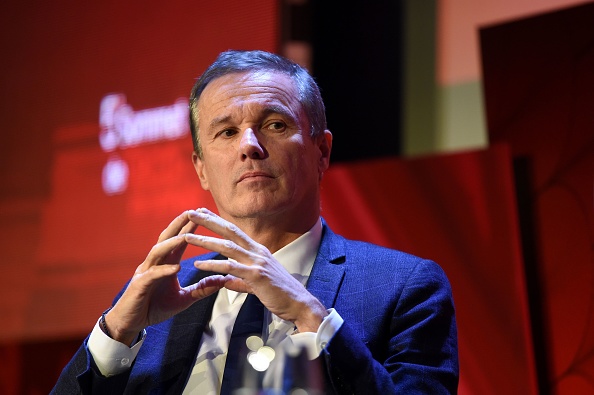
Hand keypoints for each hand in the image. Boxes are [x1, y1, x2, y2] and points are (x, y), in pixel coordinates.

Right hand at [105, 211, 228, 344]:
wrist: (132, 323)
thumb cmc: (155, 307)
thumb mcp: (184, 299)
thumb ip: (201, 289)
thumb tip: (222, 280)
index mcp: (165, 263)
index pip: (178, 241)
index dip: (189, 227)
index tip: (203, 214)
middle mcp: (154, 263)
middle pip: (166, 238)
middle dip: (178, 225)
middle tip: (192, 212)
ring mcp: (145, 272)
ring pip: (157, 252)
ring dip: (171, 244)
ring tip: (186, 237)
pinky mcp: (139, 285)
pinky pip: (152, 275)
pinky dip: (164, 270)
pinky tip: (175, 267)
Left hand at [185, 208, 327, 332]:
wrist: (299, 304)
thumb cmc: (279, 294)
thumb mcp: (255, 284)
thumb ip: (237, 280)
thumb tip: (222, 280)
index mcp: (257, 251)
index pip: (234, 231)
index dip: (217, 220)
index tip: (201, 212)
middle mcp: (257, 252)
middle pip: (229, 231)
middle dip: (209, 221)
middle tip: (190, 213)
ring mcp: (258, 262)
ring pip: (227, 246)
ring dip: (206, 241)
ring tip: (187, 237)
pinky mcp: (257, 276)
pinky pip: (231, 267)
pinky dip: (213, 264)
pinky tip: (198, 263)